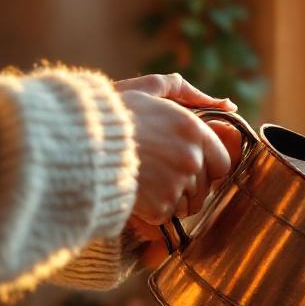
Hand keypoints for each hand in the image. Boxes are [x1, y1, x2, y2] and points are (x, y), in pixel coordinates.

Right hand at [114, 74, 241, 224]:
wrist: (77, 143)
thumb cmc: (111, 114)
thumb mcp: (148, 89)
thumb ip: (186, 91)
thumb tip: (228, 105)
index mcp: (194, 131)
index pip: (222, 164)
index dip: (206, 167)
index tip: (186, 165)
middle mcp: (192, 159)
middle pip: (204, 188)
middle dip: (186, 186)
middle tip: (158, 175)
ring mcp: (177, 185)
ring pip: (188, 205)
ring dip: (171, 200)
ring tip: (146, 184)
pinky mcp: (159, 207)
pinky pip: (166, 216)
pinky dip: (153, 211)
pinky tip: (136, 194)